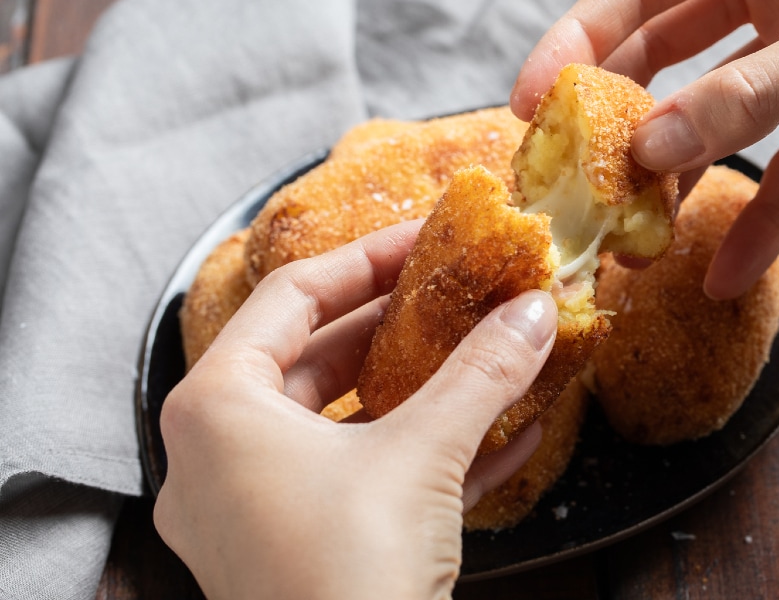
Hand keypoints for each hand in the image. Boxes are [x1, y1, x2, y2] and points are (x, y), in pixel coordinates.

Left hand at [154, 221, 556, 599]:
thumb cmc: (347, 576)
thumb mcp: (423, 455)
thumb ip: (481, 373)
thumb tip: (535, 310)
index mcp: (219, 410)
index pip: (291, 297)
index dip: (366, 258)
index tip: (428, 237)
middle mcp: (220, 456)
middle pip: (317, 358)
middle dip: (402, 326)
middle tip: (462, 293)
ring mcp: (255, 512)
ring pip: (345, 424)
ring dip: (421, 391)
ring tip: (485, 354)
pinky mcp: (299, 555)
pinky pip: (363, 483)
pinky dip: (425, 457)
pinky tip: (509, 441)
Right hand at [512, 0, 778, 298]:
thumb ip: (746, 95)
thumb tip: (652, 148)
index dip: (581, 36)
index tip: (534, 97)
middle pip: (670, 43)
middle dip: (623, 108)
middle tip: (569, 166)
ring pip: (720, 104)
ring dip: (684, 164)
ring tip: (634, 225)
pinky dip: (761, 207)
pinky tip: (726, 266)